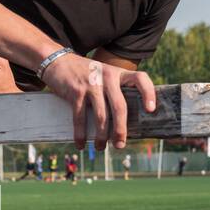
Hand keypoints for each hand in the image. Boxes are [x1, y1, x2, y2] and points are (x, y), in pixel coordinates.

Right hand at [39, 53, 156, 148]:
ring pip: (101, 116)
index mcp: (118, 73)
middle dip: (120, 129)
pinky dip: (81, 134)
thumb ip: (114, 91)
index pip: (140, 79)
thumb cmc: (85, 74)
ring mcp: (91, 84)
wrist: (59, 61)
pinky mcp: (75, 92)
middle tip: (120, 144)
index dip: (148, 93)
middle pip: (119, 107)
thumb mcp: (104, 75)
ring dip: (101, 136)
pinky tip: (81, 143)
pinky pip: (80, 118)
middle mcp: (107, 77)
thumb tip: (122, 122)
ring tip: (101, 147)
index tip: (150, 110)